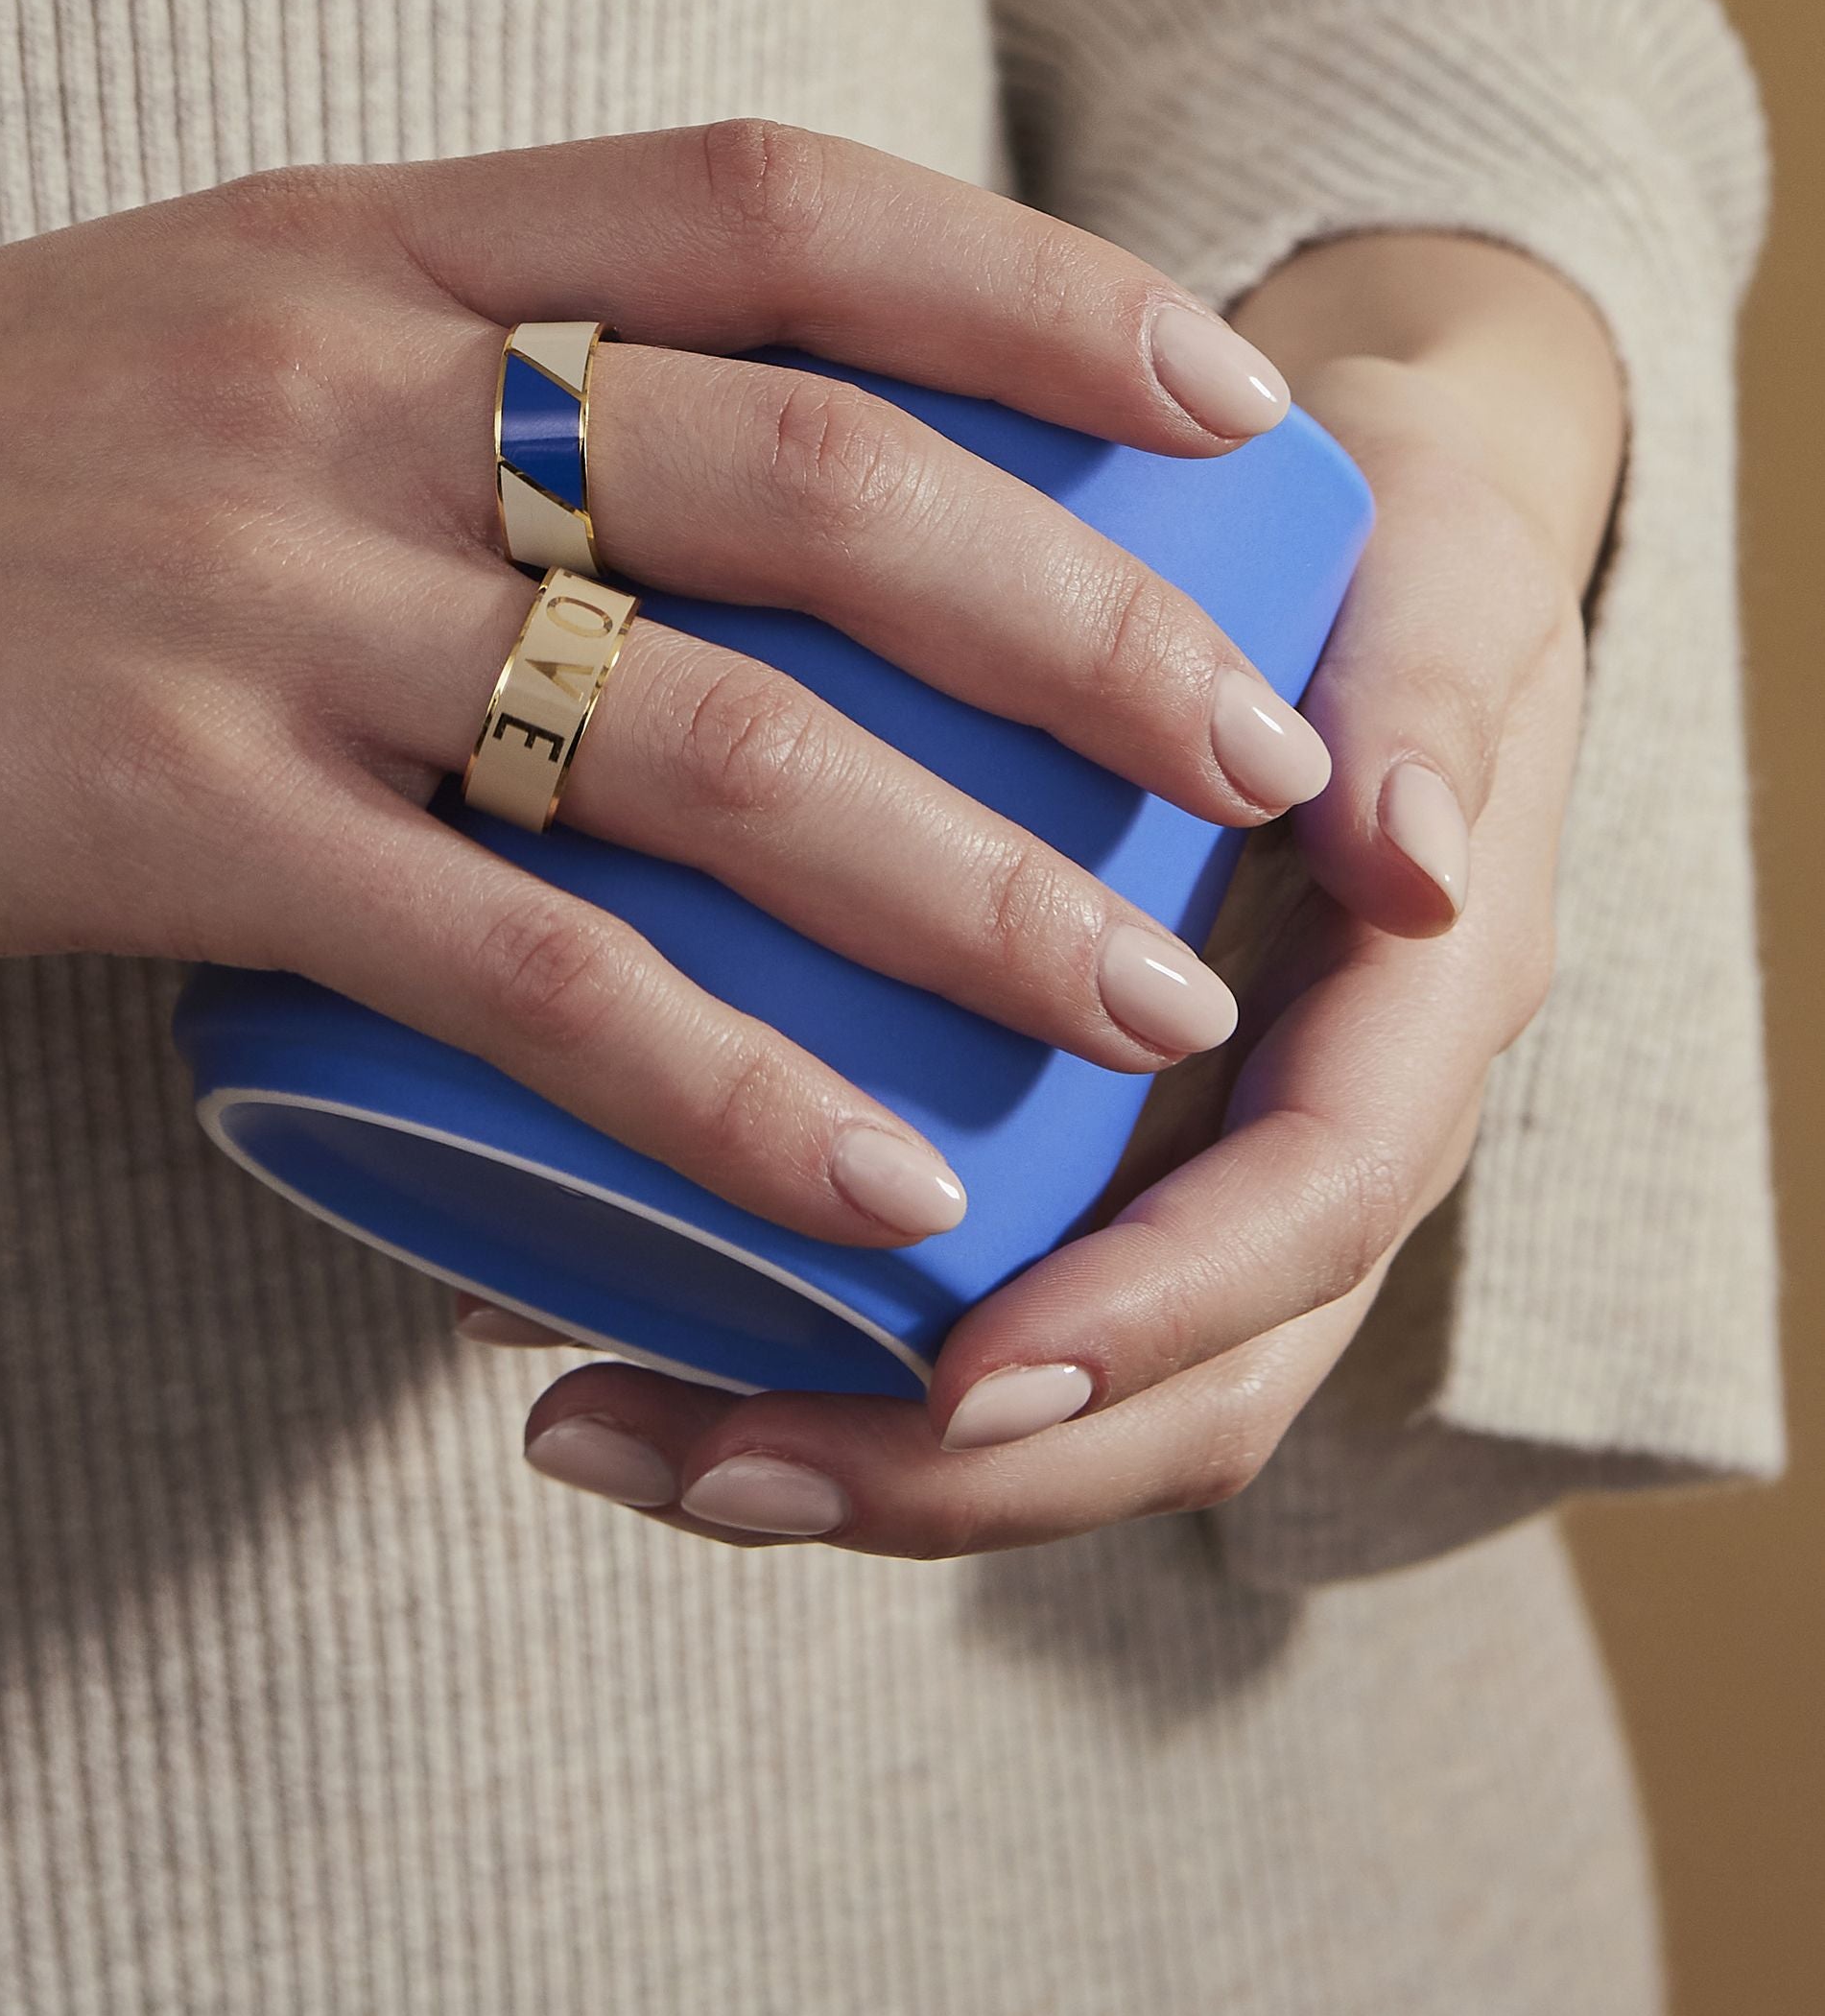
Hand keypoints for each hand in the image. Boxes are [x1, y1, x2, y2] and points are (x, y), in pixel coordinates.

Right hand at [0, 121, 1321, 1254]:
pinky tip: (875, 1181)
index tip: (1218, 396)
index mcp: (360, 238)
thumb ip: (408, 386)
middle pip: (819, 468)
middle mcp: (339, 381)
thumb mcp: (175, 343)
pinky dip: (729, 1083)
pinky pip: (520, 964)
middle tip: (1264, 755)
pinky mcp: (160, 812)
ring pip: (716, 731)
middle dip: (1091, 619)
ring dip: (977, 877)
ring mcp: (255, 593)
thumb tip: (643, 523)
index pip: (772, 203)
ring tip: (1146, 1004)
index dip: (1035, 288)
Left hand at [500, 233, 1626, 1545]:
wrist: (1365, 540)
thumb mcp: (1435, 580)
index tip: (966, 1379)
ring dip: (834, 1458)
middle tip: (709, 1468)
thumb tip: (1418, 865)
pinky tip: (582, 1315)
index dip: (1145, 1319)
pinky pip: (956, 1312)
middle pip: (1166, 1400)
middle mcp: (1307, 1148)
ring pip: (1046, 1407)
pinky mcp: (1072, 1156)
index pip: (1300, 1230)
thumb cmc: (1390, 552)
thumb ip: (1426, 703)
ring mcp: (1187, 1172)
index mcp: (1407, 1036)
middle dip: (945, 1475)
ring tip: (591, 1432)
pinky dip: (784, 1347)